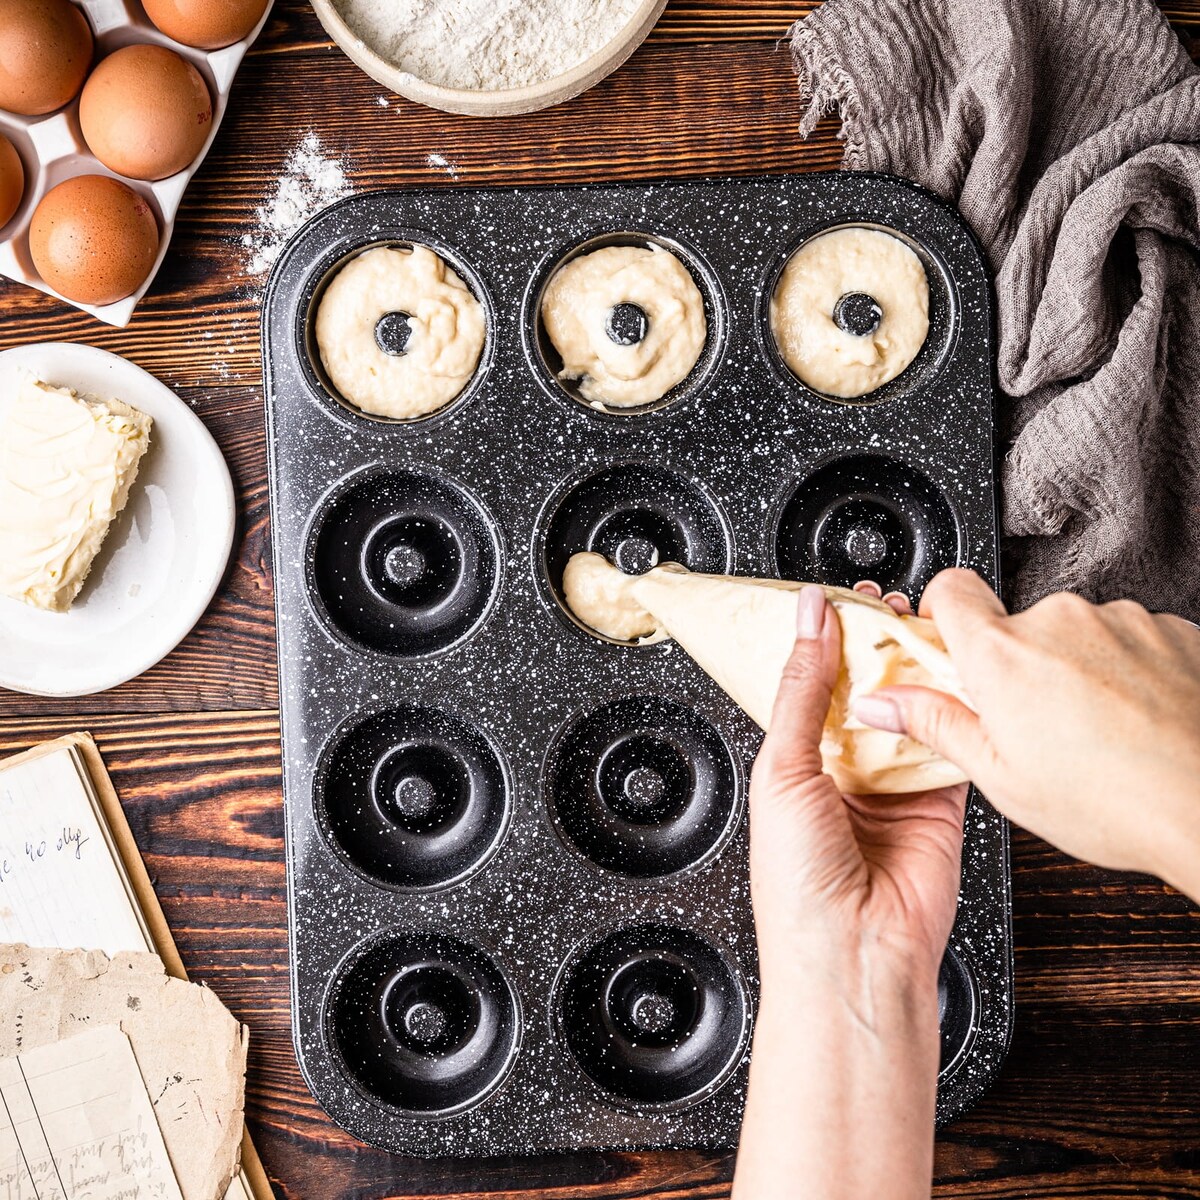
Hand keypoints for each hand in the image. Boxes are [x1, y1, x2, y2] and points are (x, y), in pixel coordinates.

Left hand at [750, 581, 967, 983]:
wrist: (851, 955)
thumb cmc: (797, 883)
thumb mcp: (783, 768)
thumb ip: (802, 690)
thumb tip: (808, 619)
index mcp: (793, 764)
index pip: (811, 685)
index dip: (825, 641)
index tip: (838, 598)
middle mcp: (842, 772)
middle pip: (864, 691)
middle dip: (874, 646)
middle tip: (885, 603)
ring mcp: (892, 786)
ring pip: (908, 709)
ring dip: (914, 668)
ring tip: (918, 622)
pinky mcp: (939, 802)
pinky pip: (950, 743)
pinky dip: (954, 710)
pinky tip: (954, 671)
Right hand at [854, 569, 1199, 898]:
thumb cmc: (1115, 802)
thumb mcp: (1001, 777)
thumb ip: (935, 724)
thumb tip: (881, 703)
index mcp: (1003, 654)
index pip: (949, 588)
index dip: (943, 614)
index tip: (949, 647)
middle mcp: (1059, 621)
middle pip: (1016, 625)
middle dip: (1020, 665)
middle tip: (1037, 724)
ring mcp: (1119, 620)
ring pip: (1075, 635)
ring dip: (1077, 669)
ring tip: (1098, 730)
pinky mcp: (1169, 628)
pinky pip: (1128, 639)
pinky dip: (1127, 671)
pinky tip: (1137, 720)